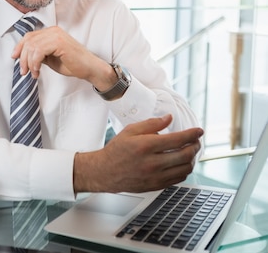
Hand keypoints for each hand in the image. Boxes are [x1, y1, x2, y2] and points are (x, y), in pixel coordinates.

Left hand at [11, 26, 109, 85]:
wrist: (89, 68)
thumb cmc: (72, 64)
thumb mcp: (50, 57)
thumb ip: (38, 53)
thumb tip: (22, 56)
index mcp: (51, 32)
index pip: (29, 36)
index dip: (19, 47)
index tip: (14, 58)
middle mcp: (53, 30)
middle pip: (28, 41)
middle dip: (22, 58)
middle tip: (24, 71)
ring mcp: (56, 35)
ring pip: (32, 47)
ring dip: (29, 63)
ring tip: (33, 73)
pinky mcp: (59, 42)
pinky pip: (38, 51)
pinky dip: (35, 63)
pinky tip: (37, 71)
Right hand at [74, 114, 203, 193]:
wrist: (105, 172)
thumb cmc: (116, 151)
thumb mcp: (130, 131)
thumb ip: (151, 124)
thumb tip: (168, 118)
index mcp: (145, 146)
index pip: (177, 139)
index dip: (192, 134)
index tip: (199, 131)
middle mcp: (152, 162)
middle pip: (185, 155)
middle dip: (195, 146)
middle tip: (196, 141)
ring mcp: (155, 176)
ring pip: (185, 168)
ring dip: (192, 159)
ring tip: (190, 152)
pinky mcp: (156, 185)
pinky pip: (179, 178)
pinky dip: (185, 170)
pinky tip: (181, 163)